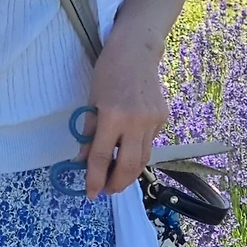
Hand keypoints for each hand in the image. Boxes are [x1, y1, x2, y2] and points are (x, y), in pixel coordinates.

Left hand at [81, 22, 168, 197]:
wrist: (136, 52)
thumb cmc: (108, 73)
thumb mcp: (91, 102)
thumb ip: (88, 134)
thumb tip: (83, 162)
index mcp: (112, 115)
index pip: (102, 156)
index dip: (95, 178)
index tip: (91, 194)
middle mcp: (136, 121)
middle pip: (128, 165)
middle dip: (117, 183)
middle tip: (107, 190)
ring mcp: (153, 120)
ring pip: (142, 158)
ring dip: (129, 173)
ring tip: (116, 178)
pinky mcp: (163, 118)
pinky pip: (149, 143)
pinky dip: (137, 151)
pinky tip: (128, 148)